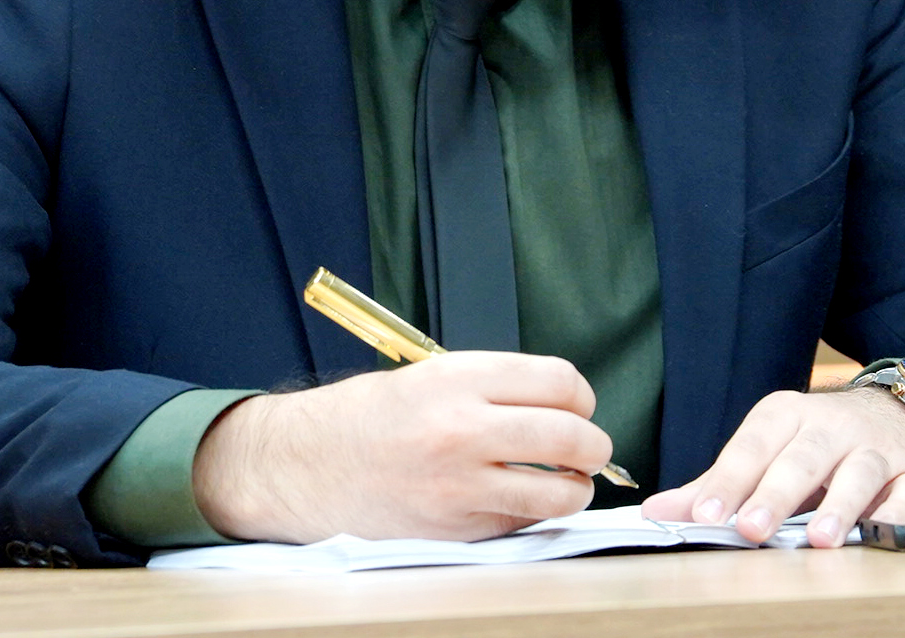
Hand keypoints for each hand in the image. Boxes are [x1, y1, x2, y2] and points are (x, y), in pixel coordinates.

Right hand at [190, 351, 613, 543]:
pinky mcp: (456, 528)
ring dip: (576, 489)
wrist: (309, 466)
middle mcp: (463, 430)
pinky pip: (522, 523)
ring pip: (559, 492)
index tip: (578, 406)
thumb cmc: (370, 417)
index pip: (559, 382)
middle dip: (594, 446)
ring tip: (568, 482)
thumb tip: (562, 406)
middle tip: (590, 449)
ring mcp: (460, 485)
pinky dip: (532, 515)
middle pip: (571, 437)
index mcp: (458, 380)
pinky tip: (519, 501)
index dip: (581, 396)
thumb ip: (494, 387)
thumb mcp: (430, 376)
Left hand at [640, 386, 904, 548]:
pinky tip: (878, 534)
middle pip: (803, 456)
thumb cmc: (819, 442)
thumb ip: (716, 485)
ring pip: (859, 470)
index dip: (728, 480)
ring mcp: (878, 449)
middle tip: (751, 527)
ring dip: (840, 503)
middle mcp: (833, 426)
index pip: (752, 446)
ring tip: (820, 538)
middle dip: (776, 493)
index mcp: (787, 415)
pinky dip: (897, 514)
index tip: (704, 516)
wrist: (903, 417)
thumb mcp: (767, 450)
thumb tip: (657, 514)